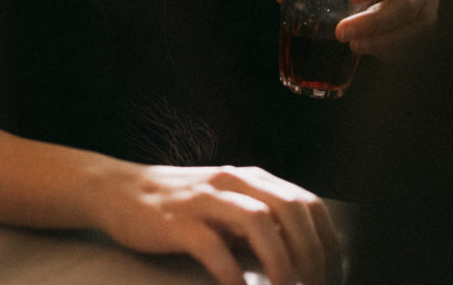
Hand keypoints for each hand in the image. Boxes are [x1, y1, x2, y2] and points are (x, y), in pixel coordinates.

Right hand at [92, 162, 341, 284]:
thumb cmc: (179, 207)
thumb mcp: (226, 208)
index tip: (333, 278)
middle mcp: (232, 181)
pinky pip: (213, 246)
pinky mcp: (176, 221)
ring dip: (280, 262)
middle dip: (311, 256)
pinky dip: (232, 273)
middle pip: (290, 210)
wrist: (119, 190)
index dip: (328, 243)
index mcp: (250, 178)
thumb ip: (260, 225)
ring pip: (258, 221)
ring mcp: (204, 198)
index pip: (307, 204)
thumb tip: (302, 259)